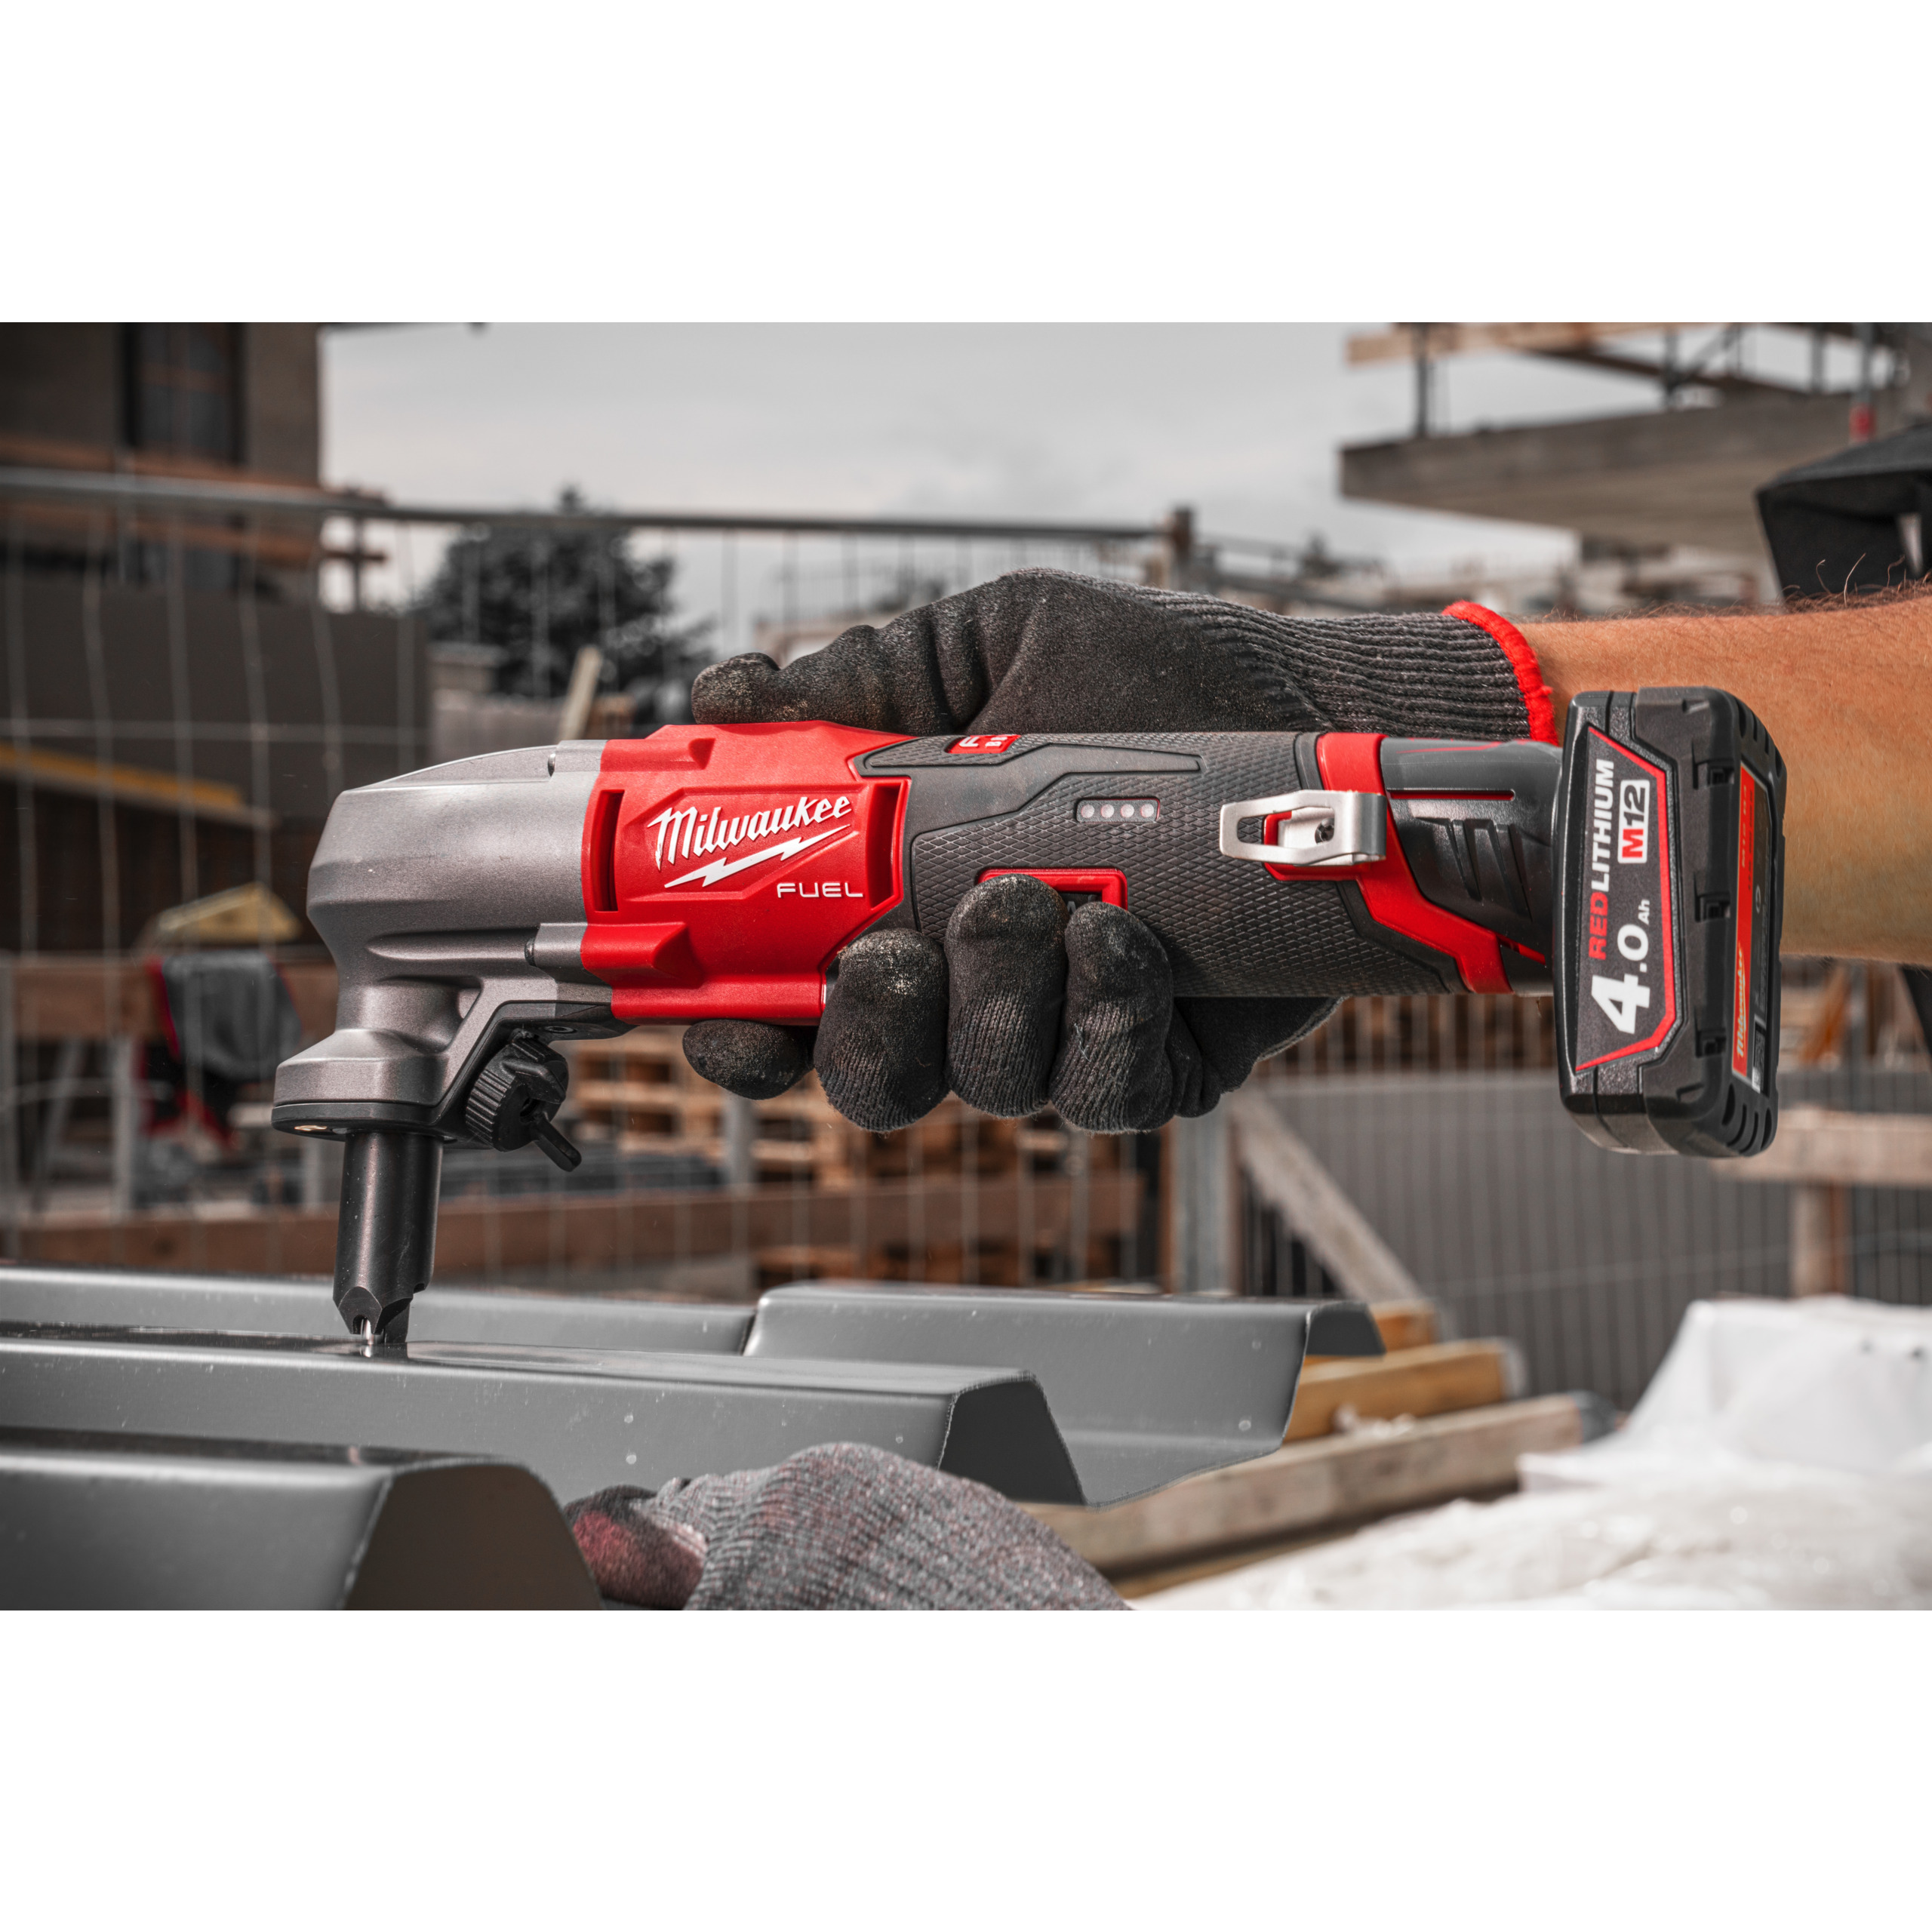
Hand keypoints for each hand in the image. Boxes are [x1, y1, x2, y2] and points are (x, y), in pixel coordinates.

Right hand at [685, 569, 1547, 1130]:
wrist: (1303, 700)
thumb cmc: (1143, 675)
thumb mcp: (990, 645)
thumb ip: (863, 678)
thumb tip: (730, 694)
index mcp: (901, 899)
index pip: (786, 997)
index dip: (737, 1026)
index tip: (729, 1010)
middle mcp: (970, 981)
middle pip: (872, 1079)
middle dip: (865, 1034)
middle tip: (893, 953)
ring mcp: (1065, 1026)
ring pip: (986, 1084)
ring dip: (992, 1005)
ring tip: (1032, 901)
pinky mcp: (1162, 1054)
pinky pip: (1108, 1092)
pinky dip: (1101, 1024)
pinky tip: (1119, 939)